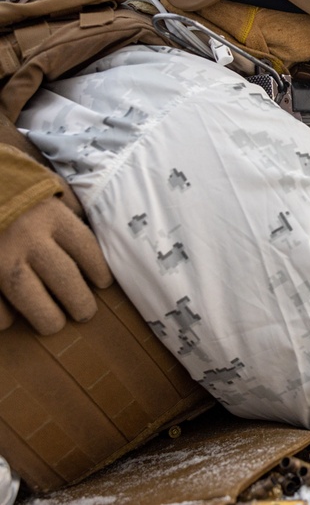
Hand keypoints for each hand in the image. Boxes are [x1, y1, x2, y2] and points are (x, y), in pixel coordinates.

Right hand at [0, 196, 113, 334]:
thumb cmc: (9, 181)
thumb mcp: (43, 183)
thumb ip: (66, 203)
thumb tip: (86, 221)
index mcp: (50, 215)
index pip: (86, 249)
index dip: (99, 270)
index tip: (103, 283)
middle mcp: (28, 237)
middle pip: (64, 279)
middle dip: (79, 302)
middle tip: (85, 313)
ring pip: (29, 297)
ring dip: (46, 316)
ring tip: (54, 324)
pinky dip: (4, 316)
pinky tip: (12, 318)